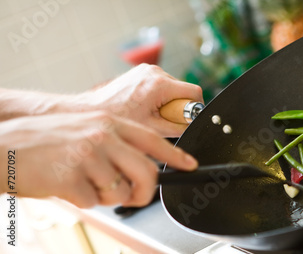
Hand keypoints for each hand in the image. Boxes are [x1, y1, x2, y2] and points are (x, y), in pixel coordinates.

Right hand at [0, 111, 197, 207]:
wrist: (4, 147)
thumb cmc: (44, 142)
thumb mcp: (85, 131)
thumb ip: (114, 144)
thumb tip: (142, 170)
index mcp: (109, 123)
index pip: (153, 140)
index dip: (175, 155)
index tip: (190, 165)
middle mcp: (103, 136)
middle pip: (146, 173)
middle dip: (145, 193)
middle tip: (136, 198)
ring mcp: (88, 156)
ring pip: (120, 191)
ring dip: (106, 196)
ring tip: (84, 182)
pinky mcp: (73, 177)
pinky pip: (94, 201)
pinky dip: (84, 200)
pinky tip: (66, 184)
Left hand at [75, 64, 203, 136]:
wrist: (92, 111)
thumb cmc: (118, 120)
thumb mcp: (153, 130)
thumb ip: (178, 128)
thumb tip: (192, 127)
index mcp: (160, 84)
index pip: (194, 93)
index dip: (194, 109)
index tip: (184, 120)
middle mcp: (154, 72)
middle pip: (183, 90)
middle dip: (177, 107)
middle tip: (160, 120)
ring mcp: (146, 70)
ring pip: (172, 88)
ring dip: (167, 102)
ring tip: (149, 114)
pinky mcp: (140, 72)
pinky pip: (160, 85)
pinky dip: (158, 97)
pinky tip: (143, 107)